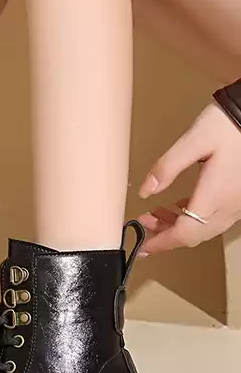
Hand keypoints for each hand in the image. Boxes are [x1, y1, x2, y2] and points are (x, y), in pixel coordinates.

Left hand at [138, 102, 240, 254]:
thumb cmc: (230, 123)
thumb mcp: (194, 140)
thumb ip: (167, 167)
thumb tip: (145, 191)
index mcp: (216, 195)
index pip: (185, 233)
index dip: (162, 243)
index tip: (142, 248)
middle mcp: (230, 205)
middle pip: (194, 235)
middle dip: (165, 234)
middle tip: (143, 223)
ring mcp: (238, 203)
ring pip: (205, 228)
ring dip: (178, 226)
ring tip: (155, 214)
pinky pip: (216, 217)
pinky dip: (194, 218)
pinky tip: (181, 206)